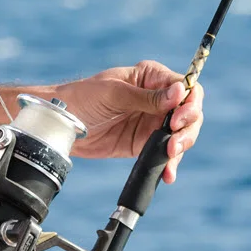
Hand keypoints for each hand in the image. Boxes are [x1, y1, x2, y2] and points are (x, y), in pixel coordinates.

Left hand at [56, 60, 203, 182]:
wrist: (61, 123)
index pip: (185, 87)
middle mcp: (157, 98)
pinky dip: (169, 164)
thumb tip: (180, 92)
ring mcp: (152, 121)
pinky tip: (168, 173)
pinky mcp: (144, 143)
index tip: (178, 119)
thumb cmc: (83, 97)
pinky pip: (165, 153)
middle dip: (187, 128)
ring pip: (182, 134)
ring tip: (169, 157)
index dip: (189, 103)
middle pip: (189, 112)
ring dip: (181, 147)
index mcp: (151, 77)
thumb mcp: (114, 93)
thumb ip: (147, 97)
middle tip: (174, 143)